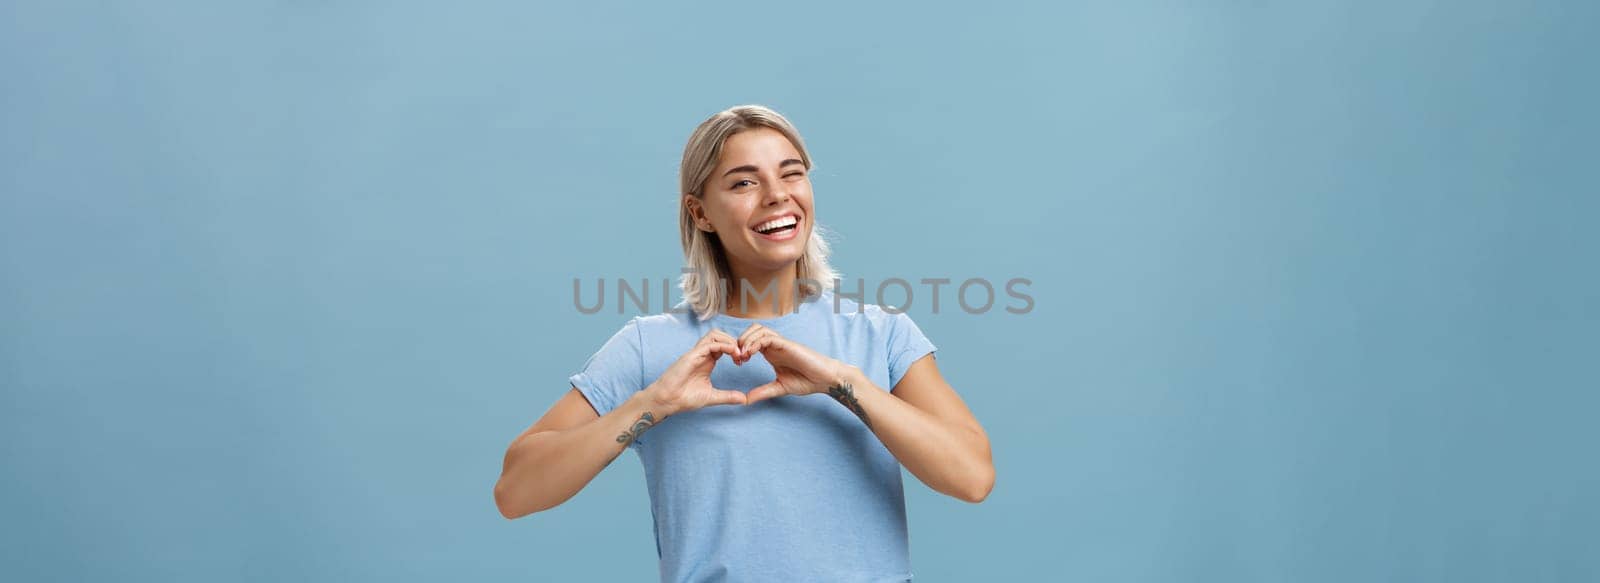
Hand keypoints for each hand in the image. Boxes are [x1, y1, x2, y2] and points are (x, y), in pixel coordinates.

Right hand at [645, 328, 747, 415]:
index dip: (735, 349)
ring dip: (729, 340)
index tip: (742, 361)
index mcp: (707, 361)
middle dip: (734, 342)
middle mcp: (702, 354)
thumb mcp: (712, 396)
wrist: (667, 401)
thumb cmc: (685, 398)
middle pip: (720, 335)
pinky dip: (723, 345)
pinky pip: (709, 344)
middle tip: (742, 356)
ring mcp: (696, 354)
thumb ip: (728, 396)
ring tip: (737, 353)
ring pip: (714, 335)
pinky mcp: (691, 356)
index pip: (723, 345)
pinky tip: (732, 353)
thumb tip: (744, 400)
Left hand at [735, 324, 852, 404]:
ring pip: (758, 330)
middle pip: (752, 330)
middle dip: (740, 341)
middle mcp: (775, 345)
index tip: (737, 363)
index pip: (751, 341)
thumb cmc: (806, 381)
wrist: (825, 379)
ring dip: (747, 340)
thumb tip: (746, 400)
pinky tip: (751, 354)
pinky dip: (756, 342)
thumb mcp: (779, 388)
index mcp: (771, 353)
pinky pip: (768, 337)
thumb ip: (763, 391)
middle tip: (737, 357)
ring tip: (743, 355)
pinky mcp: (787, 344)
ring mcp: (781, 343)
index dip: (740, 348)